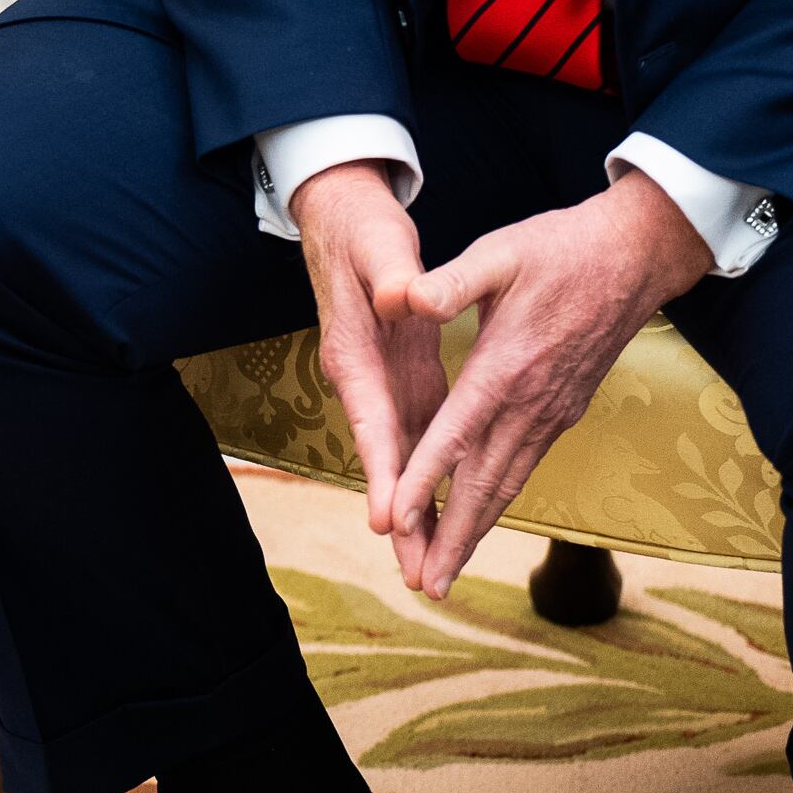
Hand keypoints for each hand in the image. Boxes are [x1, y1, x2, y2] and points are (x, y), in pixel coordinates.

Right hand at [291, 161, 451, 588]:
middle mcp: (363, 379)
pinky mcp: (402, 380)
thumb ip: (391, 272)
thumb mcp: (378, 242)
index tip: (390, 519)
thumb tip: (401, 298)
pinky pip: (418, 441)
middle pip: (385, 459)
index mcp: (355, 352)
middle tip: (420, 574)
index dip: (384, 470)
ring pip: (403, 460)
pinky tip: (449, 514)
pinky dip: (432, 480)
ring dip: (418, 513)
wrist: (344, 217)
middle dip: (402, 519)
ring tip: (433, 568)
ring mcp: (381, 384)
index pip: (371, 420)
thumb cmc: (362, 229)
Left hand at [388, 171, 715, 597]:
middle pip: (485, 483)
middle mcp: (531, 403)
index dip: (425, 477)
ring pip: (508, 485)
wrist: (633, 259)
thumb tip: (404, 298)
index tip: (397, 520)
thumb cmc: (559, 249)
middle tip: (424, 587)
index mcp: (506, 366)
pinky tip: (481, 518)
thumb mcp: (499, 252)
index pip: (457, 434)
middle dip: (452, 537)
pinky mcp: (563, 412)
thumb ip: (450, 281)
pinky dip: (499, 502)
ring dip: (476, 531)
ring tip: (446, 574)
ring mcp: (552, 413)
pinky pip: (525, 468)